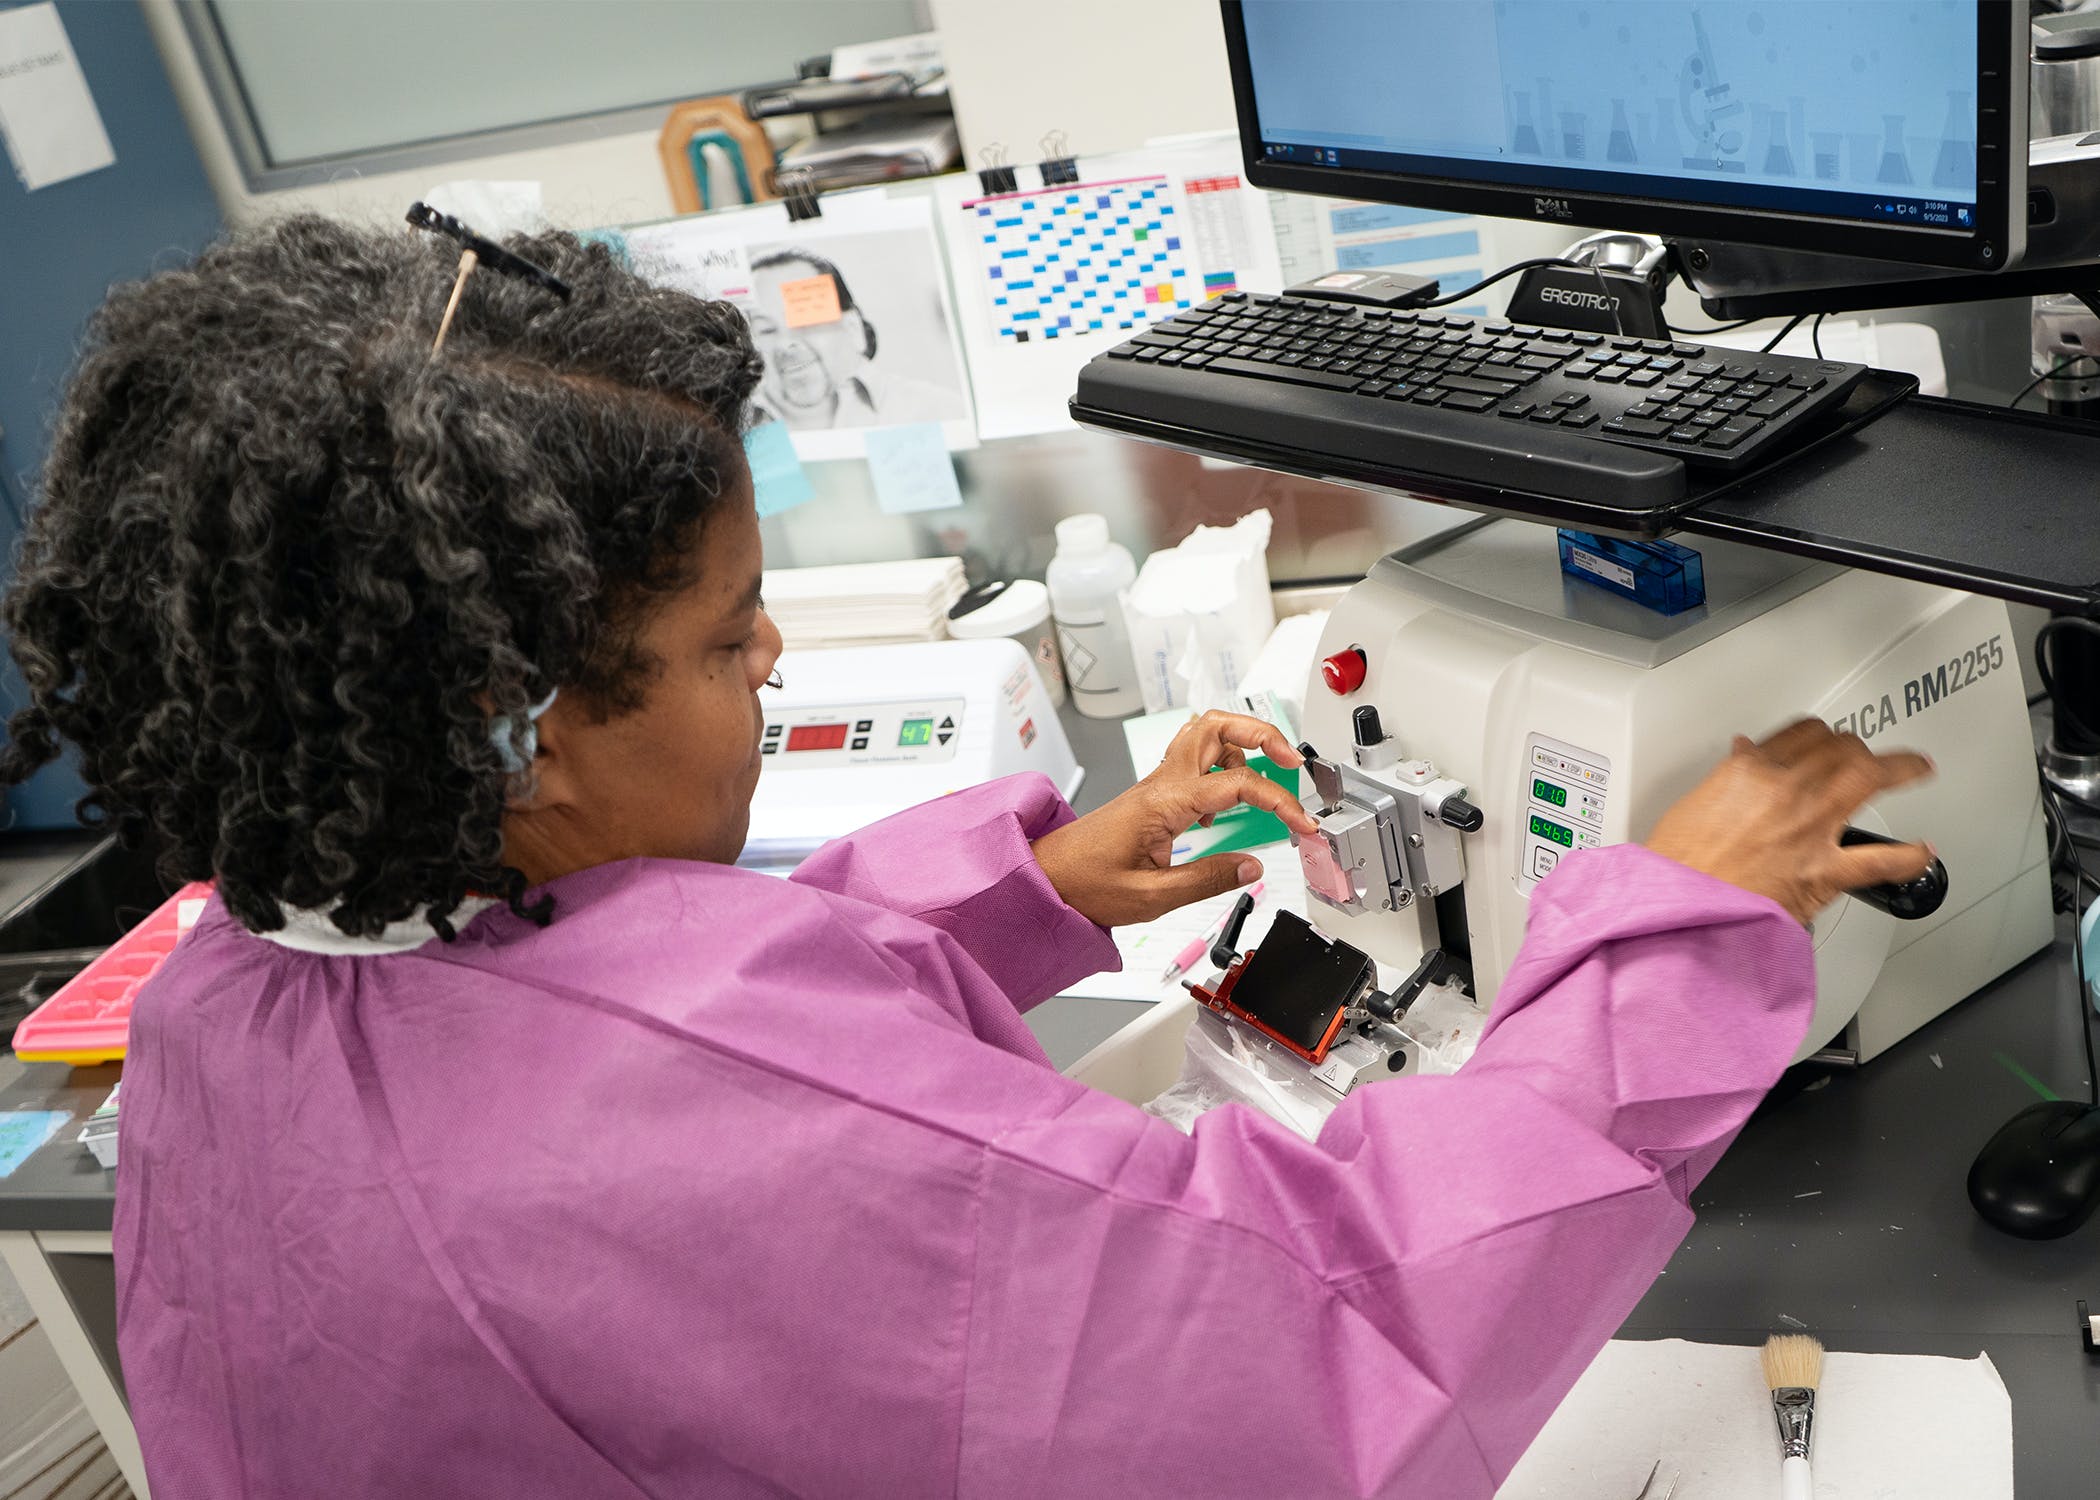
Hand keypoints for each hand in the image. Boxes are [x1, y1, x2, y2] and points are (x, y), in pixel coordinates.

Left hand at [1032, 710, 1318, 927]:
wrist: (1046, 878)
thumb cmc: (1085, 884)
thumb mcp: (1152, 897)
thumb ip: (1207, 880)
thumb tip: (1252, 867)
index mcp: (1164, 802)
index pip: (1236, 785)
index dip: (1278, 800)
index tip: (1302, 824)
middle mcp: (1161, 783)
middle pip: (1216, 725)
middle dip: (1261, 732)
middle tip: (1290, 759)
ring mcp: (1156, 785)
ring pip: (1204, 736)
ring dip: (1241, 746)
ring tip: (1263, 782)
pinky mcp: (1153, 796)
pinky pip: (1194, 763)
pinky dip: (1219, 771)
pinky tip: (1221, 809)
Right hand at [1643, 719, 1935, 923]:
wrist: (1680, 908)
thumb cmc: (1678, 868)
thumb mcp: (1689, 807)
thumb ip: (1724, 782)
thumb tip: (1739, 764)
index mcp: (1749, 771)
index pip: (1800, 735)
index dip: (1818, 734)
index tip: (1823, 739)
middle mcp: (1786, 791)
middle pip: (1840, 749)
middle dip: (1858, 748)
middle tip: (1864, 754)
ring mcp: (1810, 828)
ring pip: (1869, 779)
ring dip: (1900, 769)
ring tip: (1914, 768)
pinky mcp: (1824, 872)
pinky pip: (1880, 861)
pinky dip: (1908, 857)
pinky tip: (1922, 851)